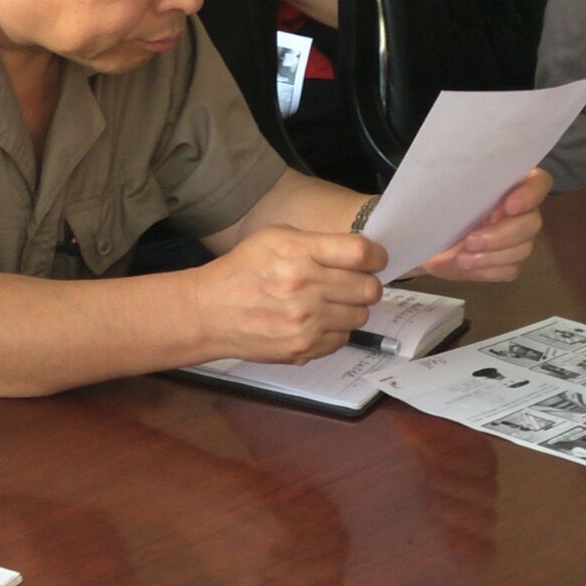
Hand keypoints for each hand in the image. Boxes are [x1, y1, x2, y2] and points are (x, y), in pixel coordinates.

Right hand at [192, 227, 385, 364]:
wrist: (209, 312)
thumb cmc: (243, 270)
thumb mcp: (274, 237)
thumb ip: (317, 242)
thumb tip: (360, 254)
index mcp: (298, 253)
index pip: (361, 253)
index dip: (376, 256)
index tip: (374, 259)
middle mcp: (305, 288)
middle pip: (368, 288)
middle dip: (366, 283)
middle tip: (354, 282)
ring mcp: (305, 323)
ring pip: (360, 315)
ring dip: (351, 308)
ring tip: (329, 302)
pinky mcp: (302, 348)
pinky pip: (342, 339)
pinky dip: (335, 330)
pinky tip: (316, 321)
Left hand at [421, 168, 548, 281]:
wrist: (428, 240)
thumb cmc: (438, 211)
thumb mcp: (441, 196)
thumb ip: (455, 190)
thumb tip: (450, 187)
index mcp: (510, 184)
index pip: (538, 183)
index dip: (529, 194)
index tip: (509, 206)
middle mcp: (522, 211)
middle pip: (532, 223)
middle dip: (501, 235)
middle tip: (471, 241)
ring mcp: (520, 238)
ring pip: (523, 249)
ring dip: (491, 256)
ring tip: (462, 257)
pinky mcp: (511, 262)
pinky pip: (510, 269)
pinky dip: (487, 269)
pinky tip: (467, 265)